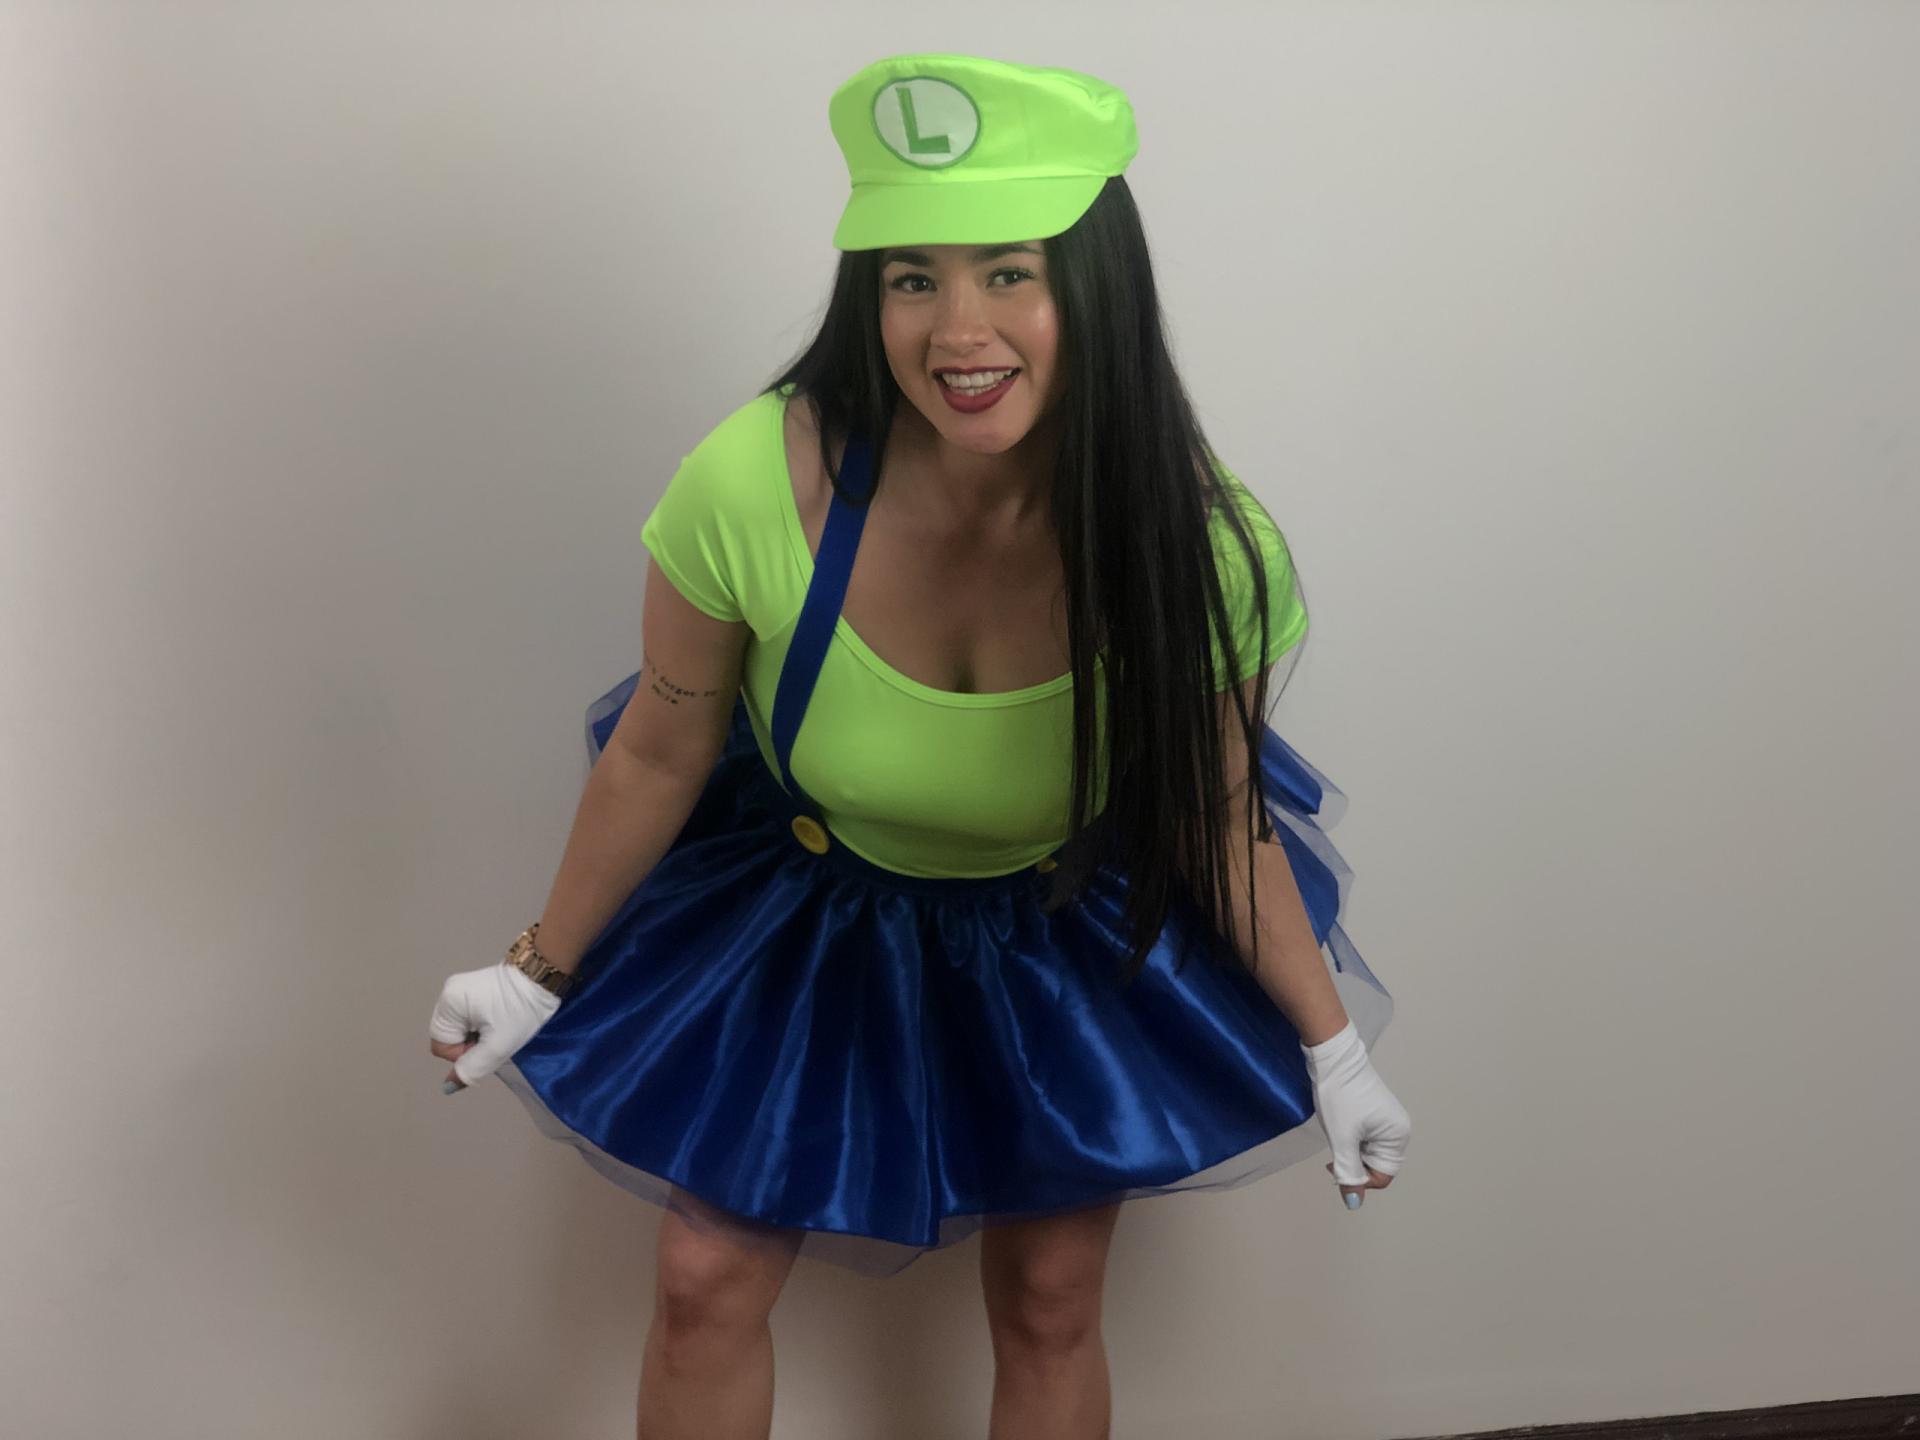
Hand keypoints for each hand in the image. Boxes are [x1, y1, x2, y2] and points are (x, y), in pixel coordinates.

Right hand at [428, 962, 561, 1091]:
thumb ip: (472, 1068)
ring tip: (498, 1027)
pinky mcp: (471, 988)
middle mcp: (447, 993)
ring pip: (457, 1029)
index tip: (487, 1045)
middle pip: (448, 1037)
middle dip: (469, 1045)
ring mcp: (458, 988)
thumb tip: (449, 1085)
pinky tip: (497, 1020)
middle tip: (496, 1037)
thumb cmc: (520, 1010)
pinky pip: (466, 1018)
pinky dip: (479, 1026)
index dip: (463, 1054)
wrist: (542, 978)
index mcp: (449, 1002)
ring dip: (475, 1036)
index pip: (441, 1046)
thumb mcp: (498, 1046)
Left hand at [1301, 1020, 1409, 1208]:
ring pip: (1367, 1151)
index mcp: (1398, 1136)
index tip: (1335, 1166)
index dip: (1358, 1179)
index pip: (1381, 1176)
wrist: (1333, 1058)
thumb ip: (1349, 1173)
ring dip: (1350, 1149)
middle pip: (1375, 1164)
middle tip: (1334, 1146)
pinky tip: (1340, 1123)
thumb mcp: (1342, 1139)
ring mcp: (1387, 1120)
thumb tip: (1354, 1203)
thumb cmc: (1340, 1097)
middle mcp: (1398, 1129)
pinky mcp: (1375, 1113)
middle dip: (1353, 1162)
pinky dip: (1351, 1138)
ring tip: (1338, 1130)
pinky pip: (1365, 1137)